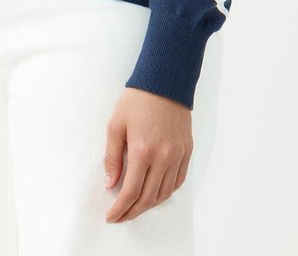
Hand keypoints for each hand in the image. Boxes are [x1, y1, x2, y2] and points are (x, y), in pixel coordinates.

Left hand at [103, 87, 192, 222]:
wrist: (165, 81)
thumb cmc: (138, 100)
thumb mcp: (115, 124)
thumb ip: (112, 157)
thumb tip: (111, 183)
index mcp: (143, 150)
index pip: (131, 191)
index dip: (120, 208)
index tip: (111, 216)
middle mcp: (163, 156)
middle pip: (148, 197)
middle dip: (132, 211)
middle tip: (121, 216)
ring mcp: (177, 155)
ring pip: (164, 193)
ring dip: (149, 204)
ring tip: (135, 206)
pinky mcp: (186, 150)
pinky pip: (178, 181)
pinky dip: (166, 192)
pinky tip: (155, 192)